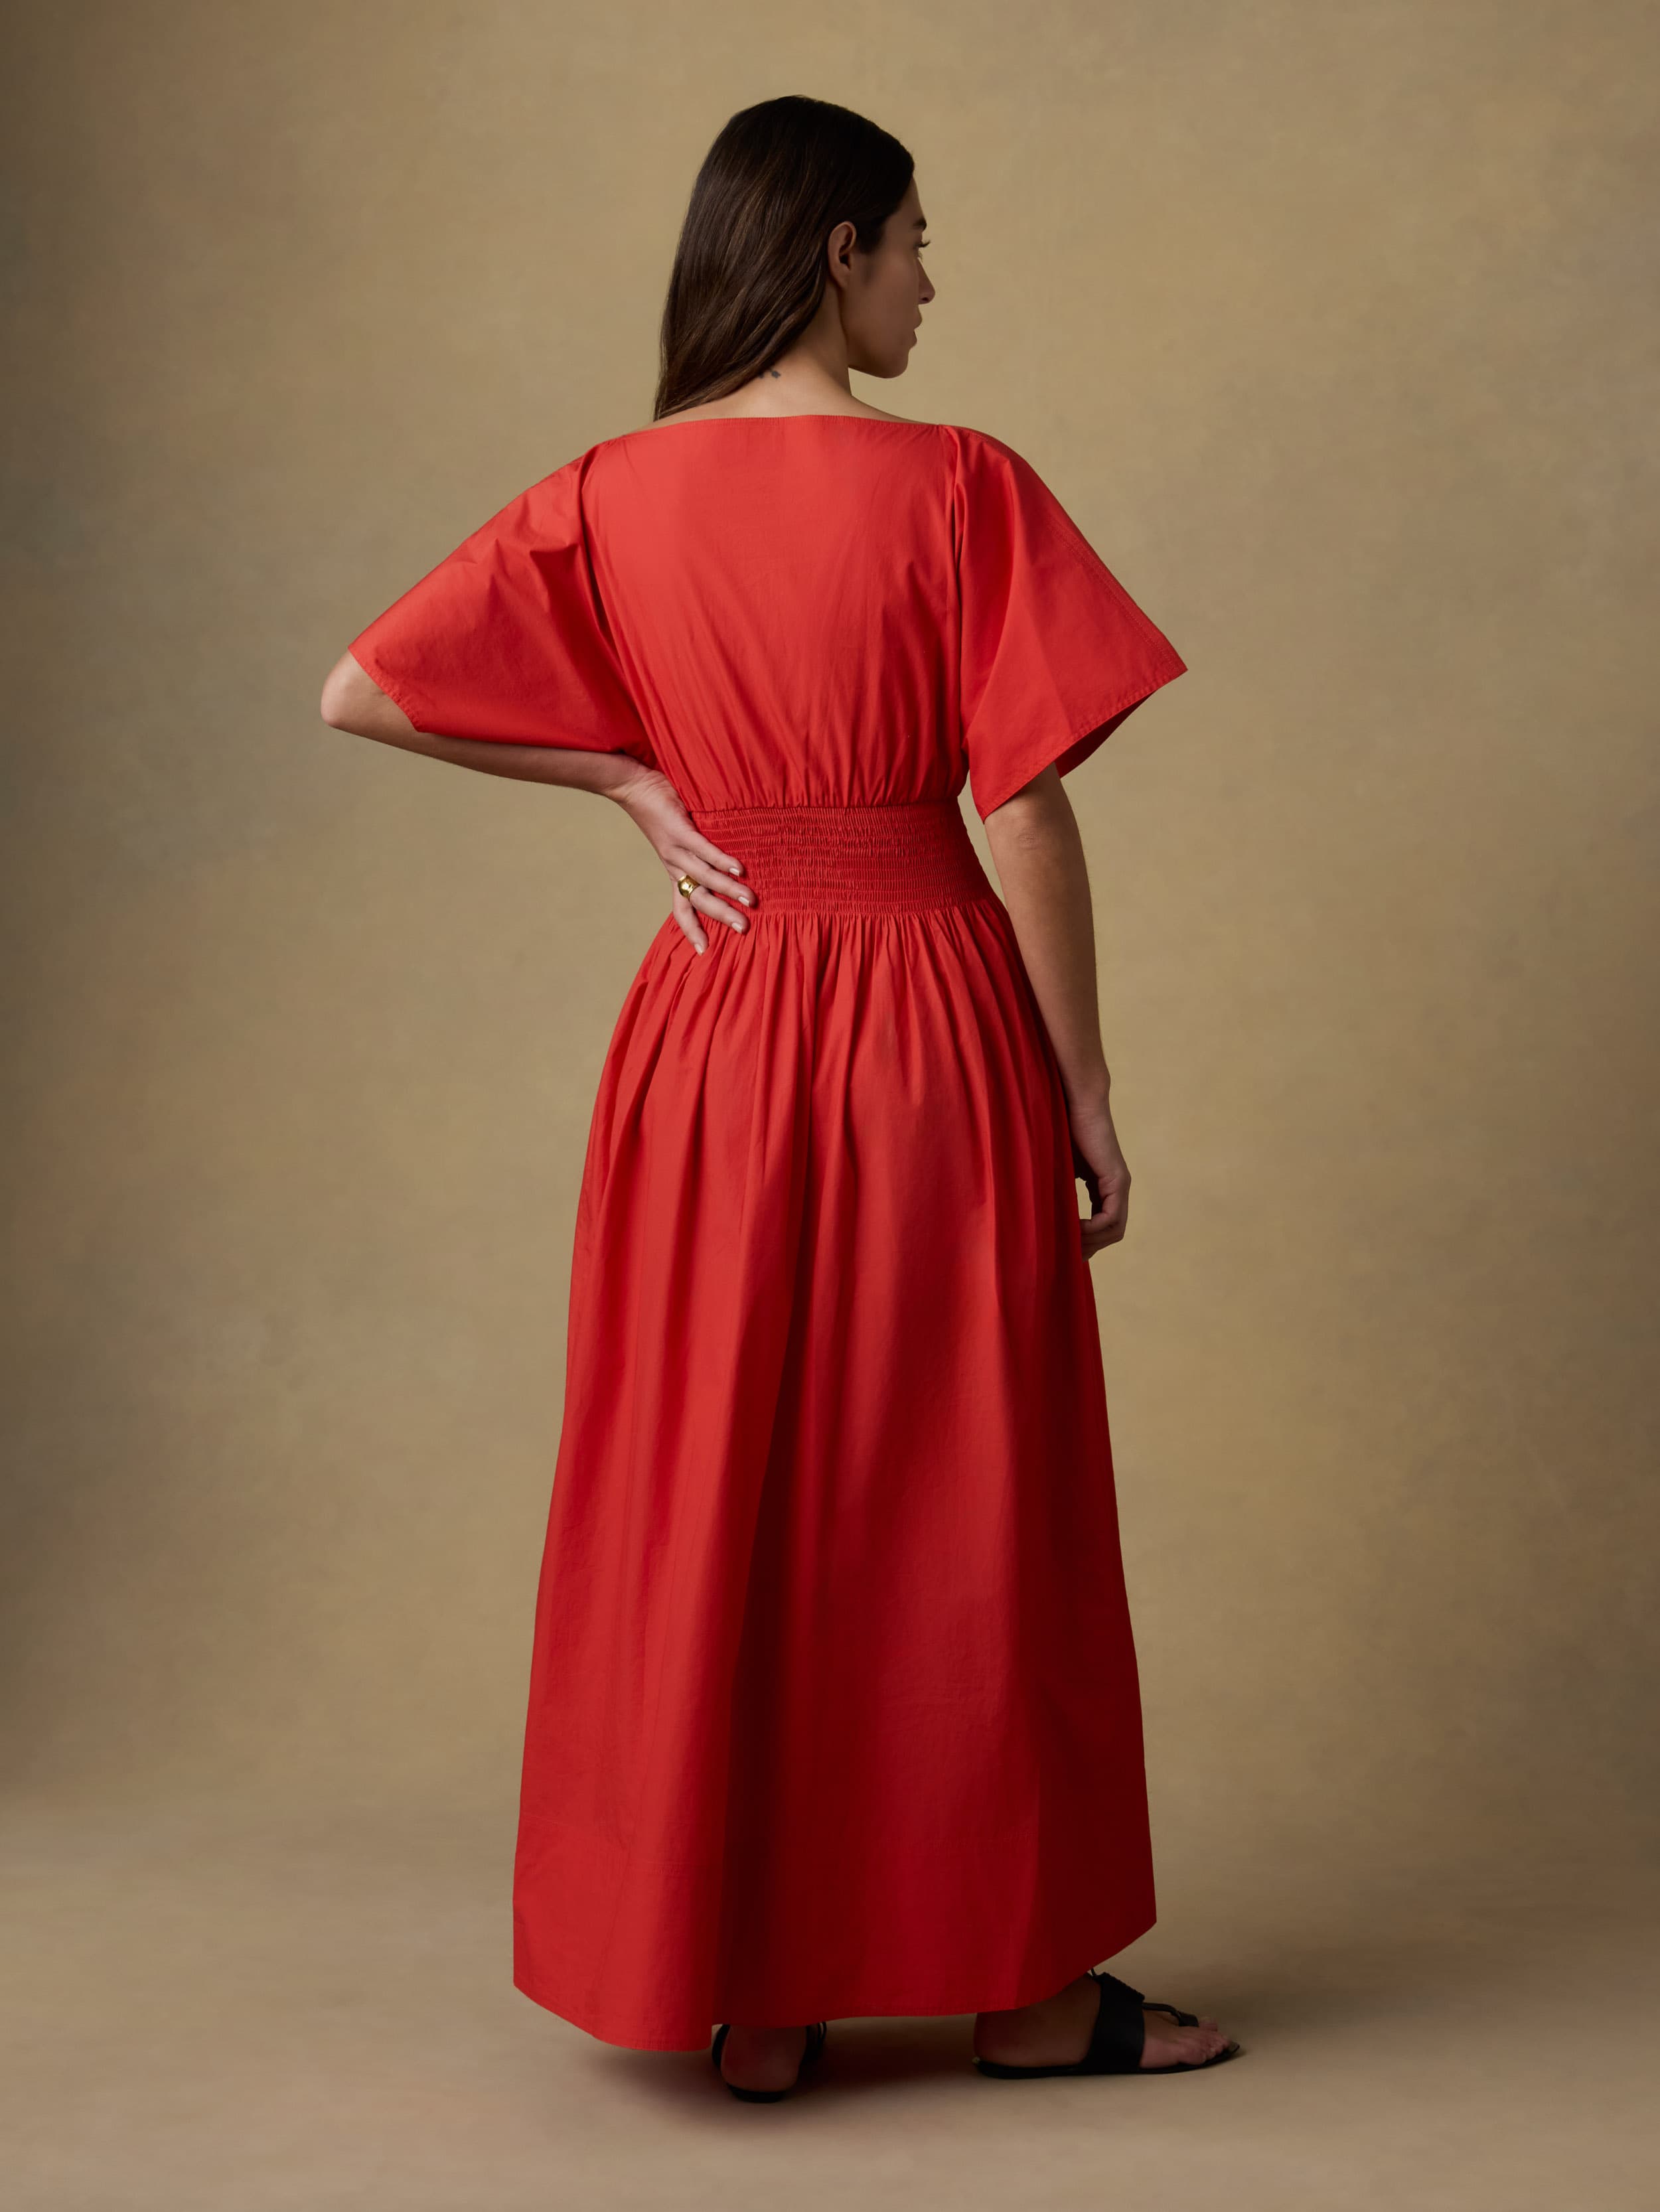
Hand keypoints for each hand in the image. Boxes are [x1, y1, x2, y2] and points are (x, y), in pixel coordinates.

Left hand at [608, 765, 752, 950]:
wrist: (633, 787)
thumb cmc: (661, 811)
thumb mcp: (678, 840)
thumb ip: (699, 853)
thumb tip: (729, 864)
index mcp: (674, 872)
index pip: (682, 909)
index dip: (692, 930)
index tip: (703, 951)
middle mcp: (675, 866)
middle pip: (698, 900)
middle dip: (721, 916)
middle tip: (743, 929)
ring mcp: (676, 850)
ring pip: (703, 878)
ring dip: (728, 891)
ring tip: (750, 901)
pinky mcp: (679, 831)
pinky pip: (702, 850)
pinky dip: (721, 860)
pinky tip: (739, 868)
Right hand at [1067, 1091, 1129, 1259]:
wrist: (1075, 1102)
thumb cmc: (1060, 1128)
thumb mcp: (1057, 1168)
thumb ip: (1058, 1189)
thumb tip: (1041, 1215)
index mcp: (1104, 1185)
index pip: (1104, 1224)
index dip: (1087, 1241)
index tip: (1066, 1249)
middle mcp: (1117, 1188)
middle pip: (1112, 1233)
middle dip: (1090, 1247)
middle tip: (1066, 1253)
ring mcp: (1120, 1184)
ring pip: (1115, 1229)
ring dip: (1091, 1241)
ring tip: (1067, 1243)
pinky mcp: (1117, 1180)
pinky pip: (1111, 1218)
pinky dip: (1093, 1228)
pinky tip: (1073, 1228)